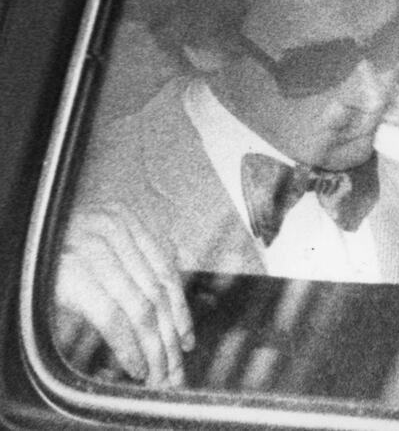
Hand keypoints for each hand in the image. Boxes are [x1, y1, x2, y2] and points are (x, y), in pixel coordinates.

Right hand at [53, 202, 194, 386]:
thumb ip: (137, 250)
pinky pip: (113, 319)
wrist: (17, 240)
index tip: (186, 339)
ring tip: (159, 373)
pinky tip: (136, 366)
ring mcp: (94, 251)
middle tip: (175, 368)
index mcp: (125, 219)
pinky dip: (129, 348)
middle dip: (170, 337)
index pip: (166, 270)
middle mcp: (114, 230)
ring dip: (154, 349)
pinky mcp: (73, 276)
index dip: (181, 309)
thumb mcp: (101, 235)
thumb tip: (176, 275)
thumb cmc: (55, 244)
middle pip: (156, 293)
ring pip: (141, 310)